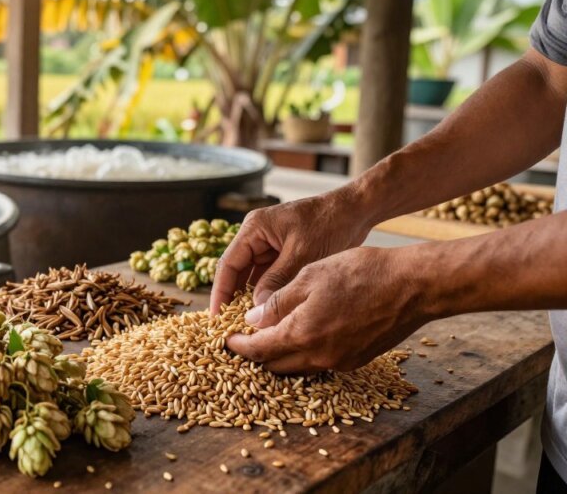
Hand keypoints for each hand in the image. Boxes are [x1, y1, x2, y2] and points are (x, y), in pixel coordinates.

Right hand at [210, 188, 373, 312]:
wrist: (356, 210)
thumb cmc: (330, 223)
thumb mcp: (302, 254)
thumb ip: (278, 280)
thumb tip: (258, 309)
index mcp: (254, 228)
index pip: (228, 264)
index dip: (220, 292)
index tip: (216, 317)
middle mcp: (256, 236)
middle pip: (236, 271)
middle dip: (232, 298)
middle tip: (229, 326)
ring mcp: (269, 245)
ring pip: (252, 277)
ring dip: (250, 298)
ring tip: (246, 325)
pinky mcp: (282, 254)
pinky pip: (267, 277)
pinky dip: (267, 294)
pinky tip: (267, 313)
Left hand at [225, 247, 428, 372]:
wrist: (414, 285)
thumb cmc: (362, 272)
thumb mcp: (310, 276)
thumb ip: (278, 302)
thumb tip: (253, 320)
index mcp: (302, 334)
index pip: (258, 350)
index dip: (238, 346)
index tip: (225, 340)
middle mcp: (320, 356)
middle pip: (275, 365)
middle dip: (256, 354)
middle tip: (244, 338)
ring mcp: (341, 361)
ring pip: (298, 367)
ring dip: (280, 355)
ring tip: (270, 335)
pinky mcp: (357, 360)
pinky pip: (320, 363)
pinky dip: (304, 353)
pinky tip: (302, 335)